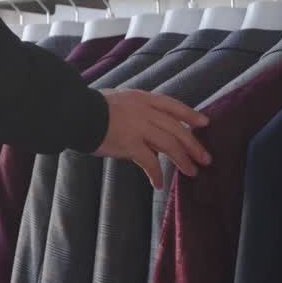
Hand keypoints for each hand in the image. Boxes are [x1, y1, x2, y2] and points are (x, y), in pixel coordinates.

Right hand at [95, 89, 211, 188]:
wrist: (76, 112)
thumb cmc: (92, 108)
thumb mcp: (119, 100)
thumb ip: (137, 110)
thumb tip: (150, 127)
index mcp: (142, 98)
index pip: (173, 105)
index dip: (190, 115)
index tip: (204, 123)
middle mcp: (144, 111)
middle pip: (177, 128)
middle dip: (193, 144)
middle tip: (205, 158)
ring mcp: (138, 127)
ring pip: (169, 144)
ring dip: (182, 160)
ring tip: (191, 172)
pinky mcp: (129, 143)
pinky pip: (149, 161)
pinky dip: (156, 174)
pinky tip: (159, 184)